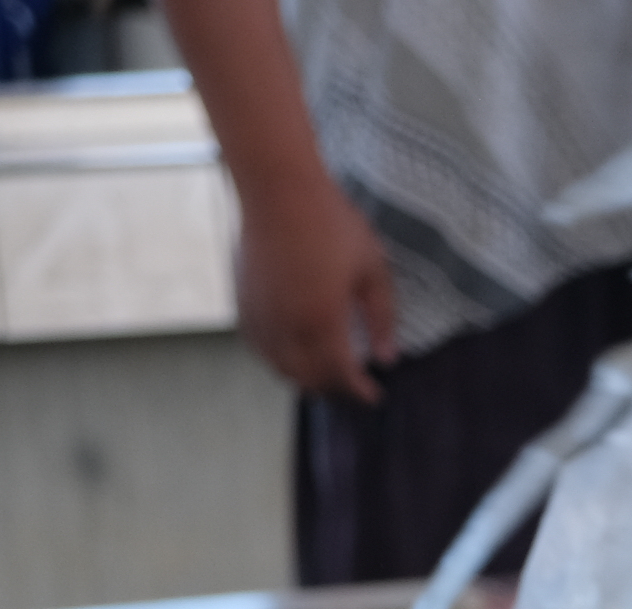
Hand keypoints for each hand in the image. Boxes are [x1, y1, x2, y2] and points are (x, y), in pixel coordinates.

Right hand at [232, 176, 395, 402]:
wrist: (277, 188)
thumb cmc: (331, 223)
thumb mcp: (374, 270)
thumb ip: (382, 318)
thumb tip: (388, 359)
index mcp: (322, 321)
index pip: (340, 377)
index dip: (359, 393)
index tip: (374, 397)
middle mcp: (286, 326)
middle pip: (309, 380)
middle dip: (334, 391)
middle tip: (354, 390)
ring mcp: (259, 314)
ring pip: (280, 367)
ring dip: (306, 378)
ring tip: (328, 375)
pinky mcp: (242, 301)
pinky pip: (259, 346)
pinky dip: (279, 359)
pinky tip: (295, 352)